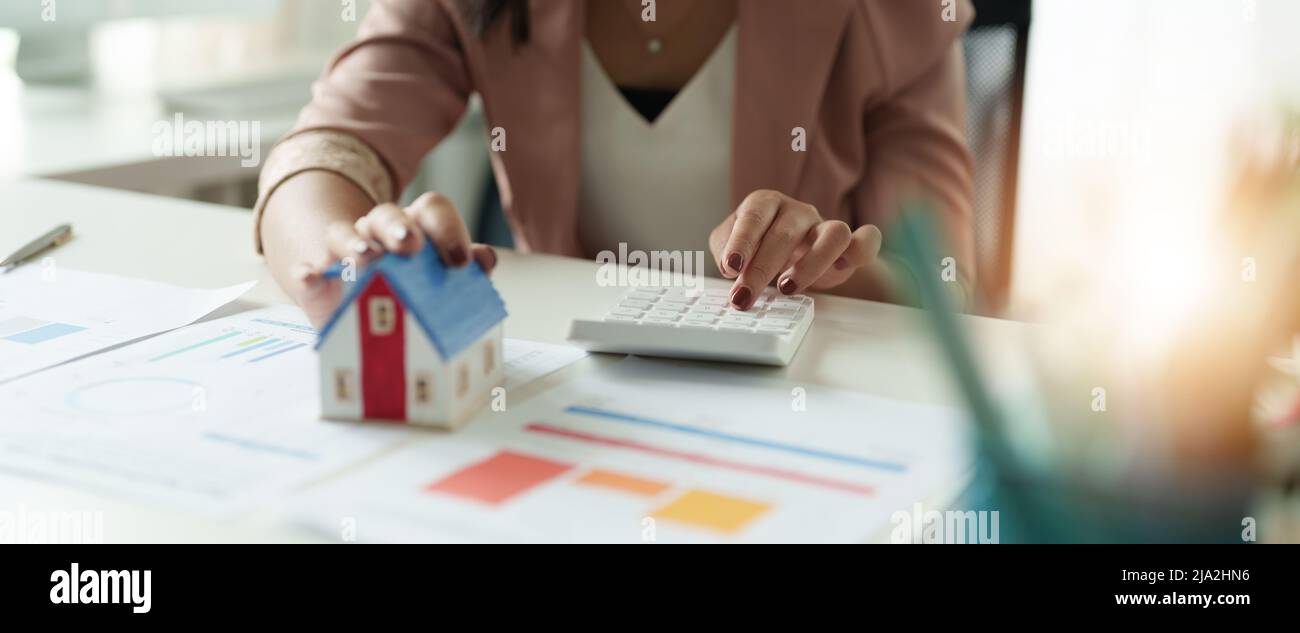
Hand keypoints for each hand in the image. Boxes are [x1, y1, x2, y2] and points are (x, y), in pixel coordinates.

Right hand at [290, 192, 497, 326]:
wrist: (355, 310)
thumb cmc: (407, 290)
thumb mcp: (437, 281)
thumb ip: (465, 269)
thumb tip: (485, 258)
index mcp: (414, 227)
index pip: (432, 209)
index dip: (448, 229)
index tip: (460, 261)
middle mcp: (377, 232)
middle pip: (387, 214)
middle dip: (400, 228)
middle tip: (411, 246)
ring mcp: (342, 252)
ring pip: (344, 234)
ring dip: (355, 244)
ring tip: (366, 259)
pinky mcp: (316, 279)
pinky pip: (307, 270)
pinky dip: (308, 273)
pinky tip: (311, 275)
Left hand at [709, 190, 881, 309]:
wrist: (792, 256)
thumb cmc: (758, 248)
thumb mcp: (730, 248)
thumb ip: (724, 251)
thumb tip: (731, 266)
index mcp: (765, 204)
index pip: (754, 217)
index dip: (742, 242)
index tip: (731, 268)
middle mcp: (797, 211)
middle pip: (785, 233)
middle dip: (762, 269)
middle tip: (744, 297)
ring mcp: (824, 225)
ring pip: (833, 233)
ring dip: (810, 264)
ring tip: (786, 288)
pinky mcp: (849, 245)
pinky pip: (866, 240)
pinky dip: (860, 251)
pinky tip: (840, 270)